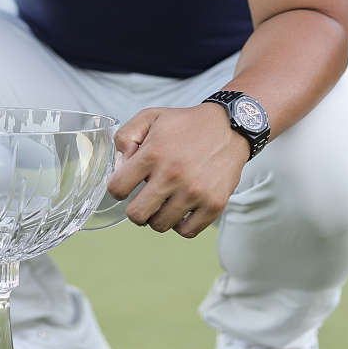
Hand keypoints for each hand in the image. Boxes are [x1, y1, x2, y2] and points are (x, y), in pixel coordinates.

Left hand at [107, 103, 247, 237]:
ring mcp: (194, 192)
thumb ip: (125, 137)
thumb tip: (120, 166)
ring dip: (158, 216)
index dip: (118, 189)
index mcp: (153, 154)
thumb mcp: (150, 117)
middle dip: (135, 209)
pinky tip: (181, 210)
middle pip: (136, 215)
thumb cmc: (186, 125)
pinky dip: (180, 225)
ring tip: (165, 202)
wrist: (229, 127)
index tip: (127, 186)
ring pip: (160, 225)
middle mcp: (173, 175)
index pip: (117, 188)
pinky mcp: (214, 204)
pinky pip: (187, 231)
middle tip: (144, 200)